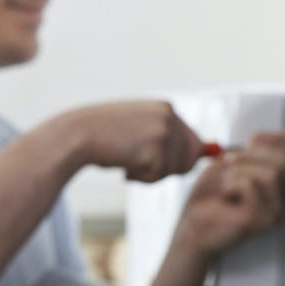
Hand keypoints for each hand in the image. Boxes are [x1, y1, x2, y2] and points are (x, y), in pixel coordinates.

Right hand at [55, 101, 202, 182]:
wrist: (75, 136)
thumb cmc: (105, 137)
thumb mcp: (139, 129)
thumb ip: (169, 138)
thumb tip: (209, 152)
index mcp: (166, 108)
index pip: (192, 142)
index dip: (175, 159)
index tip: (150, 157)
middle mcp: (169, 115)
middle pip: (190, 157)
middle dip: (168, 168)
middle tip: (139, 164)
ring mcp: (164, 129)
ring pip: (176, 169)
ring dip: (152, 174)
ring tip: (128, 161)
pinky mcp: (156, 146)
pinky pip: (159, 175)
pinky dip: (142, 178)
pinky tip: (124, 165)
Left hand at [169, 129, 284, 258]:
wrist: (192, 227)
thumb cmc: (212, 196)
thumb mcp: (239, 162)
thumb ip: (266, 149)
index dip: (275, 139)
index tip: (251, 140)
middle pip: (284, 160)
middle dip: (251, 155)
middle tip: (228, 163)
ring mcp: (276, 213)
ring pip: (272, 173)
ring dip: (240, 170)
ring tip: (225, 182)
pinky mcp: (260, 220)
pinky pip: (251, 185)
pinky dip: (231, 183)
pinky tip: (224, 195)